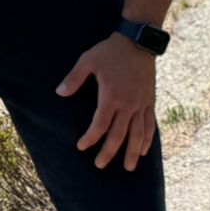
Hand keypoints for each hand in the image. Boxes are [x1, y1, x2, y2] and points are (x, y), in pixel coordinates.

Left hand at [56, 34, 156, 169]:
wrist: (137, 43)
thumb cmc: (109, 51)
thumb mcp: (88, 61)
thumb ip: (74, 78)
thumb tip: (59, 93)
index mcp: (111, 97)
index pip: (100, 125)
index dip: (91, 138)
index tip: (82, 147)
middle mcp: (128, 105)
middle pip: (119, 135)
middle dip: (110, 152)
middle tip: (100, 165)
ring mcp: (141, 104)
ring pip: (138, 134)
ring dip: (133, 152)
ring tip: (129, 167)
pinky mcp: (150, 101)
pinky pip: (150, 125)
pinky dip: (147, 139)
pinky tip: (144, 150)